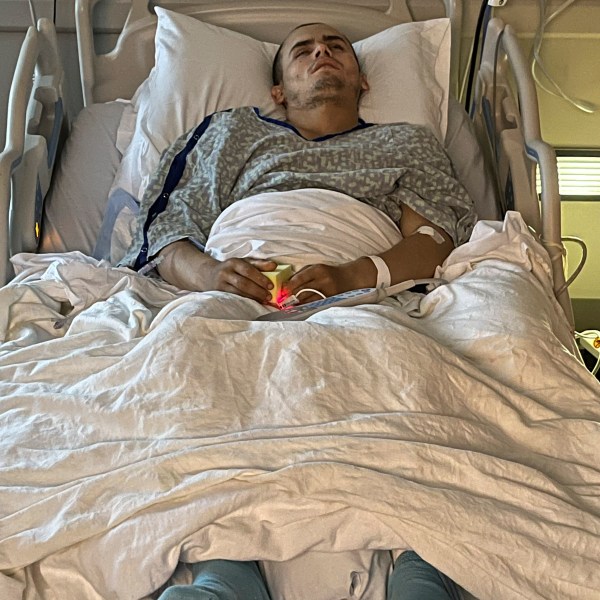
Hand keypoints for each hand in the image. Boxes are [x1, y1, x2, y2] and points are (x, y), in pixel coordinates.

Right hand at [157, 241, 276, 301]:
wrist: (208, 275)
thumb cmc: (232, 269)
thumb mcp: (243, 262)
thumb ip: (259, 264)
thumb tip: (274, 265)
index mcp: (233, 262)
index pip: (248, 270)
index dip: (260, 278)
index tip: (271, 286)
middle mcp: (225, 272)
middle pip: (243, 283)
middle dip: (257, 290)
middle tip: (269, 296)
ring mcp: (220, 284)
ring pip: (238, 292)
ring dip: (252, 298)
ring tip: (263, 301)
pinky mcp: (218, 294)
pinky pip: (233, 298)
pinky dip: (244, 301)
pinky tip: (253, 304)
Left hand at [285, 259, 373, 303]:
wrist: (350, 278)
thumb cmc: (329, 273)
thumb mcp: (316, 268)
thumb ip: (302, 274)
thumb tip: (286, 284)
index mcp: (318, 270)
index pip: (299, 279)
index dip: (289, 286)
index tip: (282, 291)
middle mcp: (323, 281)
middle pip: (302, 291)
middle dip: (291, 296)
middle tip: (283, 300)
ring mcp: (328, 292)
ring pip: (308, 300)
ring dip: (297, 303)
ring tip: (289, 305)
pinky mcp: (331, 300)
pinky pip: (315, 305)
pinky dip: (306, 306)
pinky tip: (301, 308)